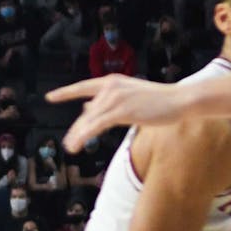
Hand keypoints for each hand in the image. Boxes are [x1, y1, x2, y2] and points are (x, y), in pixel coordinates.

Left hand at [47, 75, 193, 151]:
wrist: (179, 100)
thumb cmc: (159, 100)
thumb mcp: (130, 98)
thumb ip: (110, 102)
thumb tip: (88, 110)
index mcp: (113, 82)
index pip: (84, 86)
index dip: (66, 92)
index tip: (50, 97)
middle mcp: (111, 87)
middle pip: (86, 111)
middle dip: (76, 128)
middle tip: (68, 142)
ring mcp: (115, 98)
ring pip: (89, 120)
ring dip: (78, 136)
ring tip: (70, 148)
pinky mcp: (122, 110)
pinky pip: (97, 125)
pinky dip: (85, 135)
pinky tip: (78, 144)